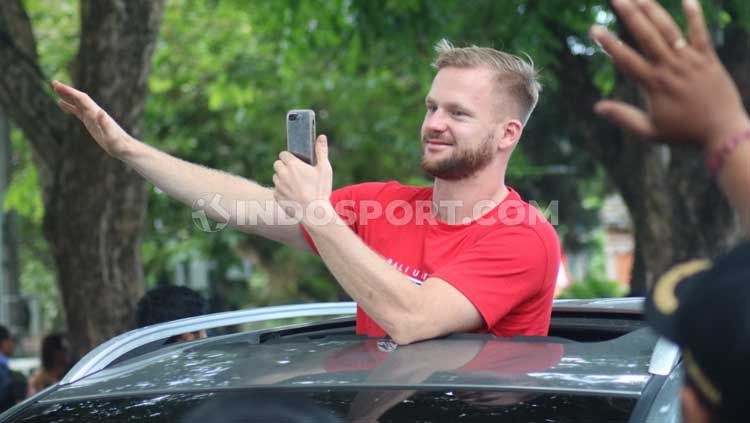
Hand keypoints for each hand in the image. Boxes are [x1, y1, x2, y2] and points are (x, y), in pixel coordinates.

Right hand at [52, 80, 133, 157]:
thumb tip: (100, 111)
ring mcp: (93, 117)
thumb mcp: (111, 136)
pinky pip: (78, 111)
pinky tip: (61, 103)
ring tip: (55, 89)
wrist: (125, 148)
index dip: (70, 91)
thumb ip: (106, 125)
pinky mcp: (91, 123)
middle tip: (53, 82)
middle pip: (79, 98)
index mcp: (97, 113)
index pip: (82, 98)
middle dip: (67, 90)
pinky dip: (70, 106)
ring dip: (67, 96)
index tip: (58, 85)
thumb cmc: (118, 144)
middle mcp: (95, 112)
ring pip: (78, 103)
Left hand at [272, 135, 332, 222]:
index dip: (289, 157)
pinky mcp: (276, 196)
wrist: (314, 213)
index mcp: (293, 165)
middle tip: (296, 173)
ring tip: (295, 185)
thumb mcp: (325, 169)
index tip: (296, 162)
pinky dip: (282, 191)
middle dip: (284, 167)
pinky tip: (293, 195)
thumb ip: (321, 151)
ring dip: (282, 178)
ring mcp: (278, 186)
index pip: (283, 154)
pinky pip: (277, 190)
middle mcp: (283, 174)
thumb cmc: (321, 190)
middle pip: (277, 164)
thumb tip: (322, 136)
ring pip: (276, 177)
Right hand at [590, 0, 748, 148]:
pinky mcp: (708, 59)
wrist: (722, 132)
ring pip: (669, 30)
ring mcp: (690, 61)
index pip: (626, 59)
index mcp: (654, 84)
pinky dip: (695, 16)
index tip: (594, 29)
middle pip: (646, 36)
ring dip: (654, 10)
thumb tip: (597, 107)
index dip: (608, 43)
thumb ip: (623, 117)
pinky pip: (701, 34)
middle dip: (630, 15)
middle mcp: (671, 68)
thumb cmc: (683, 134)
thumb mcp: (649, 131)